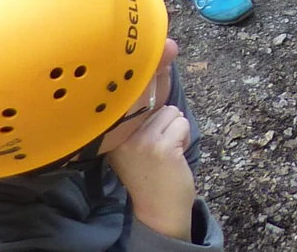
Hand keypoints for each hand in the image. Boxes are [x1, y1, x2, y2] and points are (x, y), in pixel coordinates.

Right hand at [105, 105, 197, 241]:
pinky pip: (183, 124)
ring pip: (172, 112)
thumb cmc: (149, 177)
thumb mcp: (131, 148)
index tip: (149, 131)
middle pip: (158, 106)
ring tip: (168, 152)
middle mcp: (123, 137)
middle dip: (165, 124)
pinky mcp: (163, 147)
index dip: (148, 110)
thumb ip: (135, 124)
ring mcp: (142, 142)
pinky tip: (175, 156)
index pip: (134, 102)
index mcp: (112, 137)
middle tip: (159, 149)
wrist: (158, 210)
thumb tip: (154, 86)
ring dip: (176, 130)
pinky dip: (185, 137)